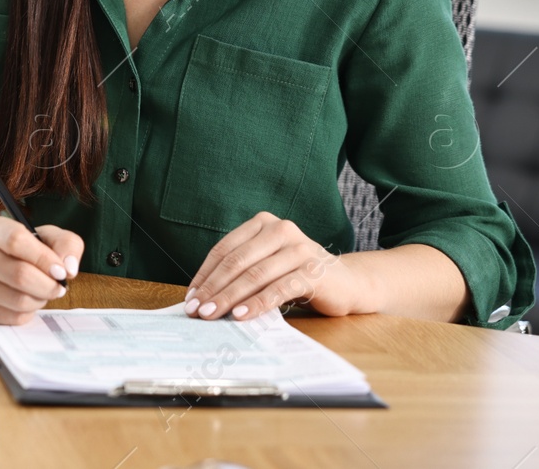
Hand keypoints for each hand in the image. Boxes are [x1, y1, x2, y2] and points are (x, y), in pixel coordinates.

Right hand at [0, 216, 84, 324]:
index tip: (60, 270)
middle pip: (19, 274)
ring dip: (39, 299)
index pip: (15, 240)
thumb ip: (66, 245)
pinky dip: (28, 313)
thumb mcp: (47, 238)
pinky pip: (12, 317)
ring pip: (18, 300)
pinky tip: (26, 302)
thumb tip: (69, 268)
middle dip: (47, 285)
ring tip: (40, 292)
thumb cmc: (23, 252)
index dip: (43, 258)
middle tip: (58, 286)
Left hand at [185, 211, 371, 321]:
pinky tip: (242, 316)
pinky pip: (278, 289)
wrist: (348, 283)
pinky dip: (257, 304)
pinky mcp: (313, 270)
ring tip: (212, 315)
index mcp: (264, 223)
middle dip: (213, 288)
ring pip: (254, 275)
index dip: (205, 274)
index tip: (190, 297)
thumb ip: (242, 272)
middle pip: (236, 262)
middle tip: (196, 310)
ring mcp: (298, 248)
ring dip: (229, 298)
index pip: (225, 249)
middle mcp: (280, 230)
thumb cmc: (300, 275)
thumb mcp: (268, 266)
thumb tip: (203, 296)